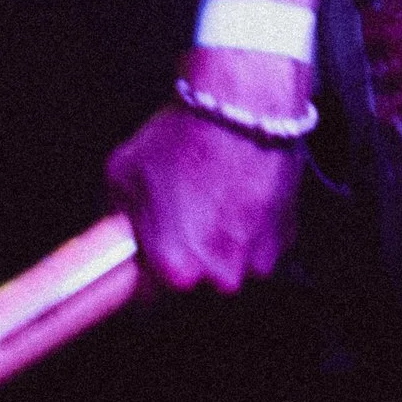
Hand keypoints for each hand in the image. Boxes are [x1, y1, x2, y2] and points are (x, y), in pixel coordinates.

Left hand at [106, 99, 304, 291]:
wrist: (243, 103)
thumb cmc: (184, 136)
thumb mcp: (121, 173)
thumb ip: (116, 218)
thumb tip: (115, 232)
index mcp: (174, 268)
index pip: (147, 297)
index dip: (141, 271)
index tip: (142, 253)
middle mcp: (220, 275)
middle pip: (193, 281)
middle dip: (184, 255)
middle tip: (179, 213)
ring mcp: (258, 259)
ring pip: (230, 264)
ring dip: (220, 242)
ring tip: (212, 198)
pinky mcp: (285, 236)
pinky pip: (259, 244)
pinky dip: (249, 226)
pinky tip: (238, 193)